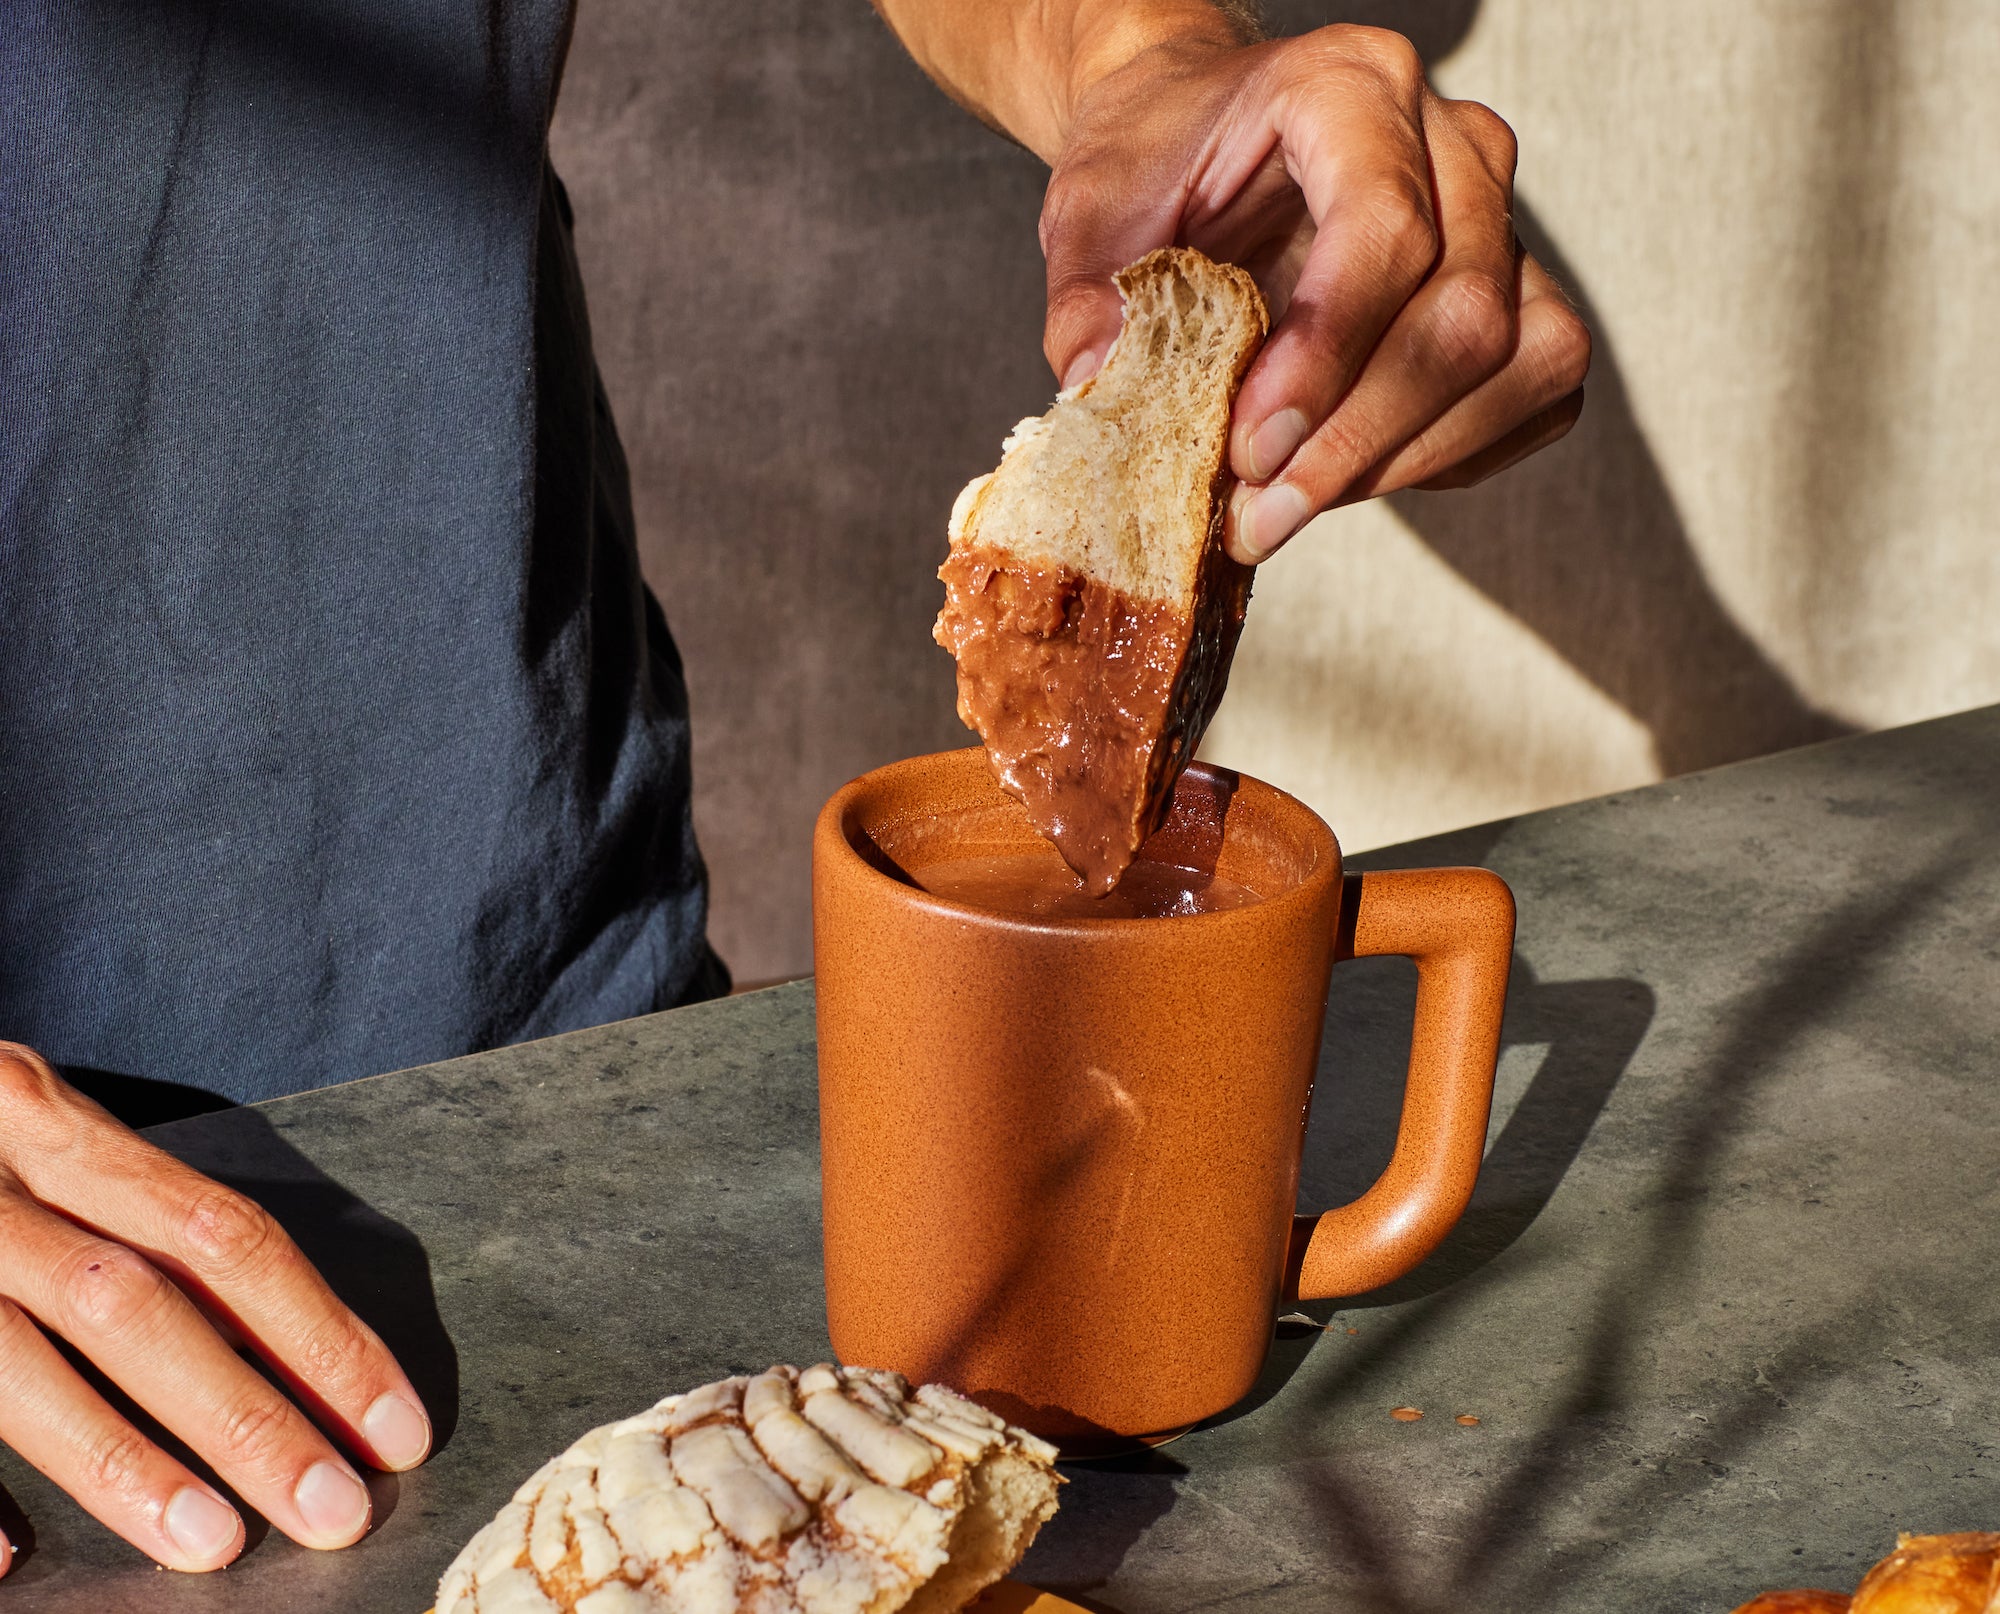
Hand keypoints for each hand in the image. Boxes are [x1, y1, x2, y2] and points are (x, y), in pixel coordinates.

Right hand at [0, 1044, 431, 1577]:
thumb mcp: (35, 1139)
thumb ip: (135, 1224)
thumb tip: (287, 1363)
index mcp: (45, 1122)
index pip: (217, 1233)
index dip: (316, 1330)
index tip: (395, 1423)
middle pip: (131, 1301)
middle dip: (245, 1413)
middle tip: (337, 1511)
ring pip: (16, 1361)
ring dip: (121, 1462)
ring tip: (213, 1545)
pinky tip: (5, 1562)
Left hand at [1039, 23, 1591, 561]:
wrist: (1197, 137)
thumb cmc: (1157, 164)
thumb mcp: (1089, 216)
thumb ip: (1088, 298)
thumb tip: (1097, 378)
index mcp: (1351, 88)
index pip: (1386, 229)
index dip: (1326, 357)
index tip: (1252, 448)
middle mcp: (1453, 143)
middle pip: (1464, 313)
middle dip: (1357, 440)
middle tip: (1259, 511)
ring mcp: (1502, 215)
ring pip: (1522, 359)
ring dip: (1406, 458)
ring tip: (1293, 502)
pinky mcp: (1519, 286)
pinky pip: (1537, 393)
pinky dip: (1449, 454)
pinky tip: (1354, 469)